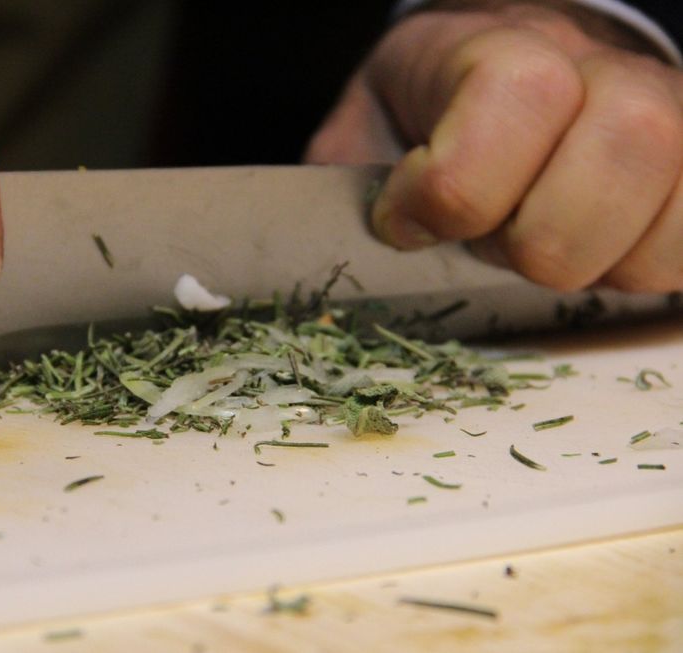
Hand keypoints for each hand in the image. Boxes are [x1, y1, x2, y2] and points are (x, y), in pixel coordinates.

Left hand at [306, 1, 682, 291]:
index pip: (516, 95)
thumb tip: (344, 247)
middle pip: (619, 153)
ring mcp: (670, 118)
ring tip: (535, 238)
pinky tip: (587, 252)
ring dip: (584, 261)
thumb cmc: (426, 116)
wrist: (507, 76)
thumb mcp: (366, 132)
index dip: (452, 184)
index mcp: (502, 45)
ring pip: (668, 215)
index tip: (403, 219)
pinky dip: (634, 274)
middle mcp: (605, 69)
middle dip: (528, 236)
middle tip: (484, 235)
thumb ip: (347, 179)